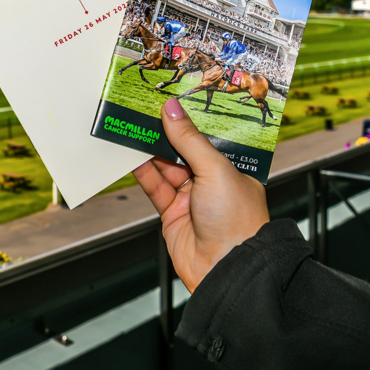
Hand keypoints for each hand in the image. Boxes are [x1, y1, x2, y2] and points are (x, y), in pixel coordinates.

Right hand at [133, 97, 268, 292]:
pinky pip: (155, 188)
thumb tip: (172, 110)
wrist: (228, 269)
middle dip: (164, 132)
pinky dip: (143, 172)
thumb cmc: (237, 220)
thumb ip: (189, 140)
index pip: (207, 136)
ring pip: (166, 167)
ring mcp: (192, 198)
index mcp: (232, 167)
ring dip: (149, 150)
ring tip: (132, 127)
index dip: (188, 120)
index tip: (169, 101)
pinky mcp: (173, 215)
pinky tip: (132, 156)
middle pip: (183, 150)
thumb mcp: (215, 169)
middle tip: (144, 110)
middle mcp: (213, 181)